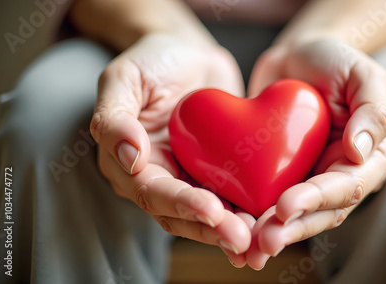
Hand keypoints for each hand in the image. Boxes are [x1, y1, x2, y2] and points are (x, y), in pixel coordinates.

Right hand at [91, 33, 250, 255]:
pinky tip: (269, 224)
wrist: (189, 55)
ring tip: (259, 240)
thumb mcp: (124, 78)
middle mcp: (158, 178)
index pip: (152, 191)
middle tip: (242, 238)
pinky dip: (248, 212)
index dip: (181, 203)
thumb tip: (128, 156)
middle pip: (181, 213)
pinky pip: (231, 196)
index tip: (212, 209)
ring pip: (208, 214)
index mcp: (128, 163)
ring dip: (232, 230)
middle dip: (212, 228)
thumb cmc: (152, 61)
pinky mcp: (216, 173)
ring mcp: (188, 178)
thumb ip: (115, 116)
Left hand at [242, 38, 385, 268]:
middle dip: (292, 228)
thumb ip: (372, 110)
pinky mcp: (281, 176)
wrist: (297, 58)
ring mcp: (310, 178)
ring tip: (247, 246)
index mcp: (369, 158)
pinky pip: (268, 198)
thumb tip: (359, 153)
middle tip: (263, 241)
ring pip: (294, 215)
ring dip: (271, 231)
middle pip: (320, 212)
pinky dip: (253, 215)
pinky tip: (233, 226)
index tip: (287, 207)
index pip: (346, 186)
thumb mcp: (362, 74)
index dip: (317, 200)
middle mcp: (340, 175)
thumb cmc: (334, 61)